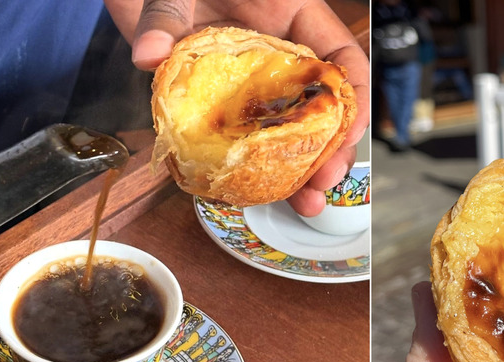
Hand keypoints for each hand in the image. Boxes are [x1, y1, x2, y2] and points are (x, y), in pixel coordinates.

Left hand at [103, 0, 369, 215]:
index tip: (347, 134)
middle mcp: (278, 56)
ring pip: (287, 129)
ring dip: (297, 169)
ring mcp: (252, 84)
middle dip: (329, 149)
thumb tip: (150, 54)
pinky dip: (249, 167)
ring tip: (303, 203)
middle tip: (324, 184)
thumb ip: (164, 19)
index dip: (353, 97)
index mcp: (290, 17)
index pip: (339, 55)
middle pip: (320, 105)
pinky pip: (243, 139)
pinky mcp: (222, 103)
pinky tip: (254, 192)